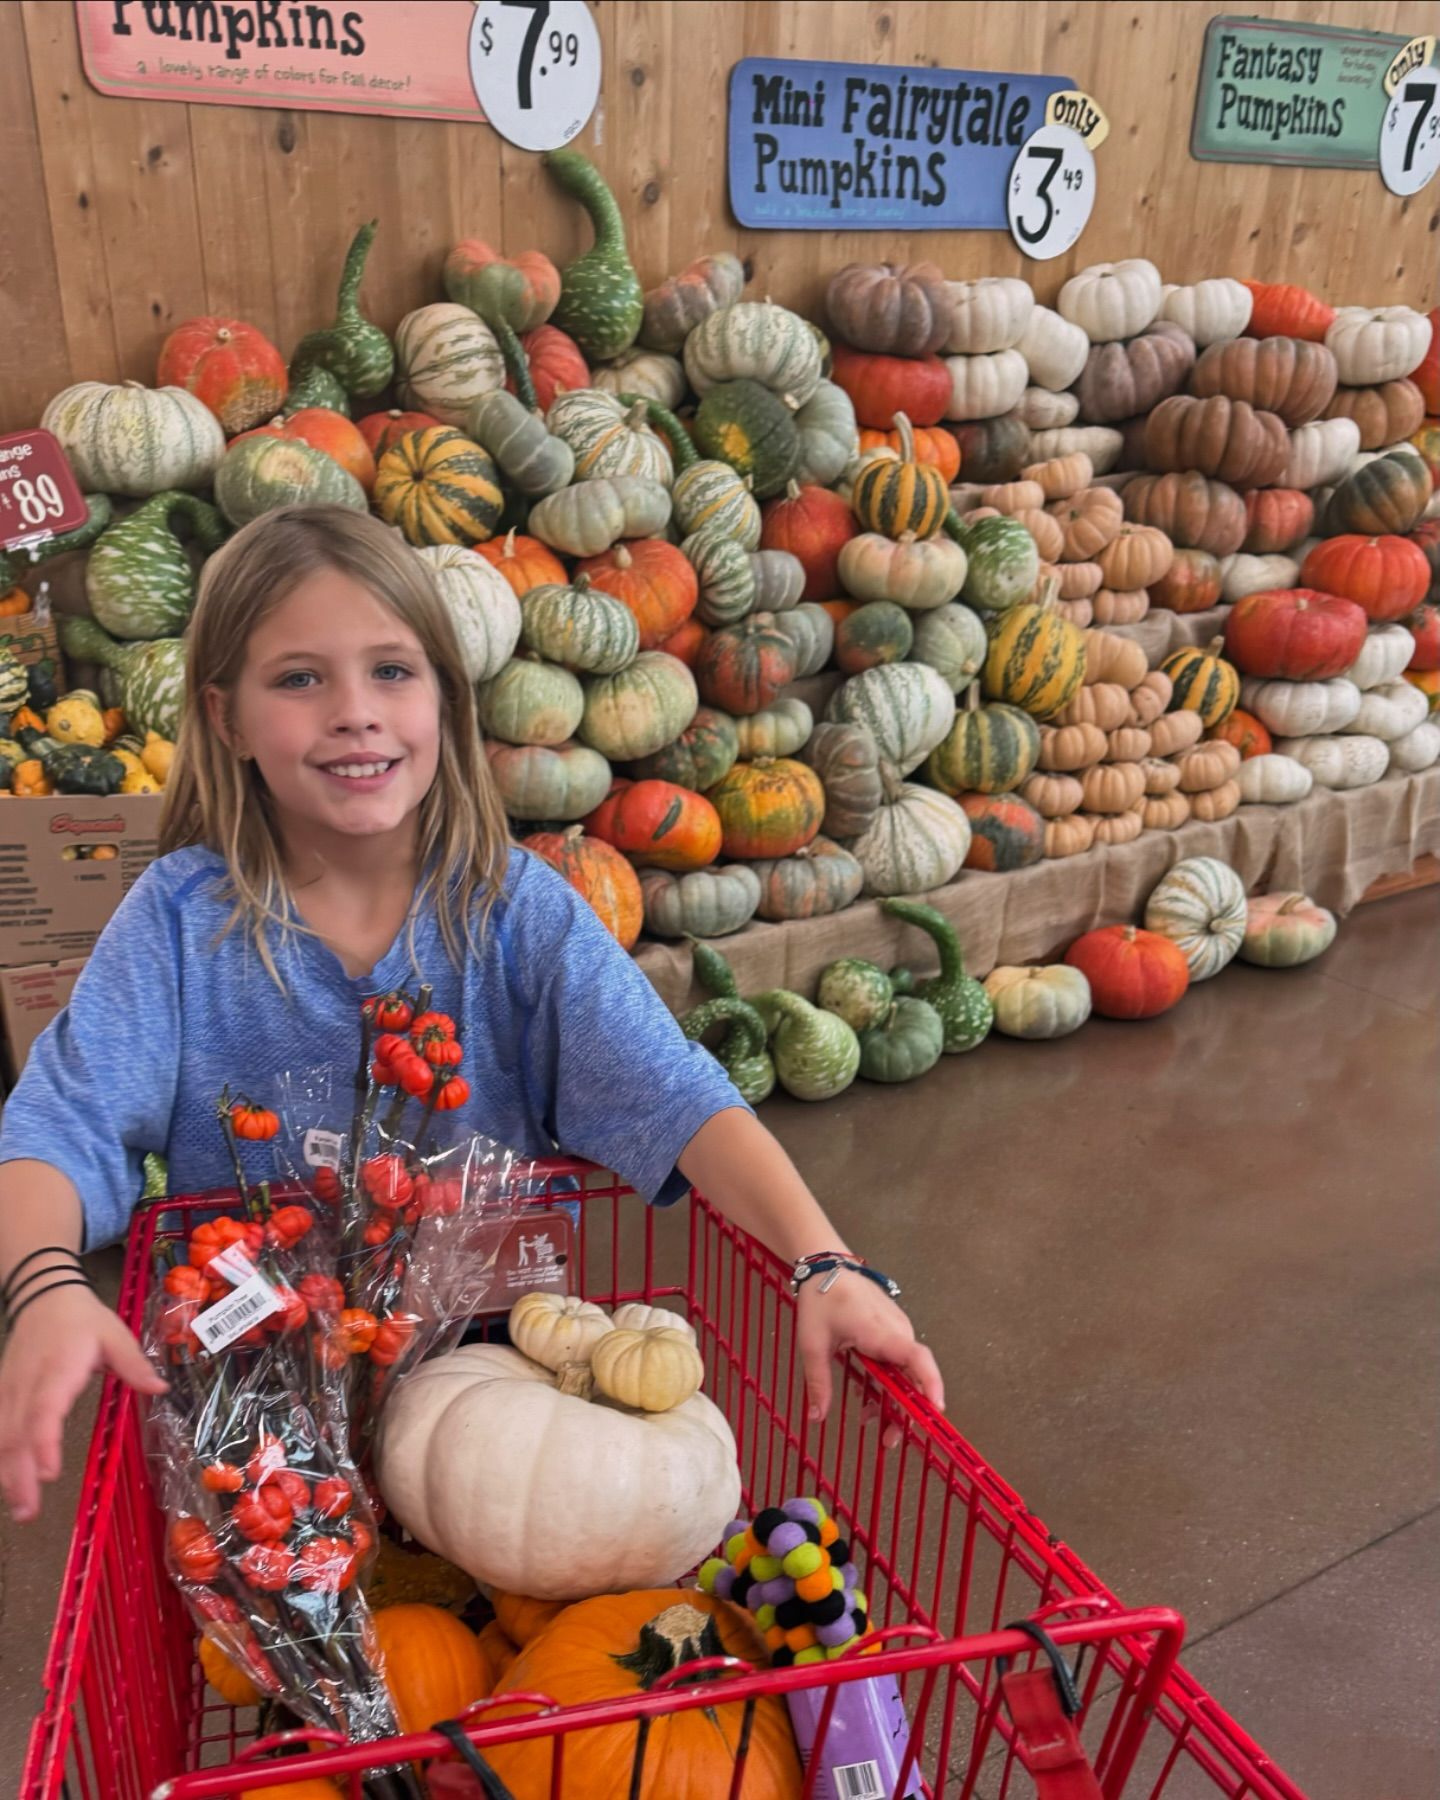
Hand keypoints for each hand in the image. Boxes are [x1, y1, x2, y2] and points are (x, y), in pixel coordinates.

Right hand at [0, 1285, 167, 1521]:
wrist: (43, 1294)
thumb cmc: (82, 1319)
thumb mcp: (114, 1333)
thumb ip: (135, 1363)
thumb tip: (160, 1389)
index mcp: (58, 1369)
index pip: (44, 1410)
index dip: (43, 1442)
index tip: (49, 1472)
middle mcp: (27, 1385)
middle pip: (17, 1434)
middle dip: (21, 1476)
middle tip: (29, 1512)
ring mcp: (9, 1390)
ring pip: (2, 1437)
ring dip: (8, 1475)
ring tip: (20, 1511)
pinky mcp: (2, 1394)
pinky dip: (0, 1457)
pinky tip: (6, 1484)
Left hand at [796, 1272, 944, 1422]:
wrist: (826, 1266)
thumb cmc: (821, 1299)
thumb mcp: (813, 1344)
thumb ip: (818, 1382)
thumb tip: (816, 1418)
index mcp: (882, 1333)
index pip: (918, 1359)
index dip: (930, 1385)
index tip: (935, 1412)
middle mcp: (897, 1332)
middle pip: (913, 1376)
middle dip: (904, 1411)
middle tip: (889, 1440)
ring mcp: (897, 1330)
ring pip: (904, 1371)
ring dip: (892, 1398)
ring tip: (870, 1421)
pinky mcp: (892, 1330)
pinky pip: (896, 1361)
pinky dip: (886, 1382)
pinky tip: (867, 1396)